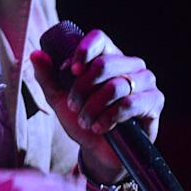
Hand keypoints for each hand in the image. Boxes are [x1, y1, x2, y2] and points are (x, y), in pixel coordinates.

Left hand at [29, 29, 163, 183]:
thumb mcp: (60, 100)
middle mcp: (130, 64)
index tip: (71, 70)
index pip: (99, 38)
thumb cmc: (83, 121)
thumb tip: (36, 54)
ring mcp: (145, 82)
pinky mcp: (155, 101)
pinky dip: (109, 117)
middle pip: (104, 63)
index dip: (84, 51)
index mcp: (108, 56)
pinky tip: (101, 127)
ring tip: (86, 121)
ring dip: (93, 107)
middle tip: (74, 106)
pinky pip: (130, 103)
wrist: (99, 152)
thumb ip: (48, 78)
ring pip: (115, 85)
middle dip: (82, 89)